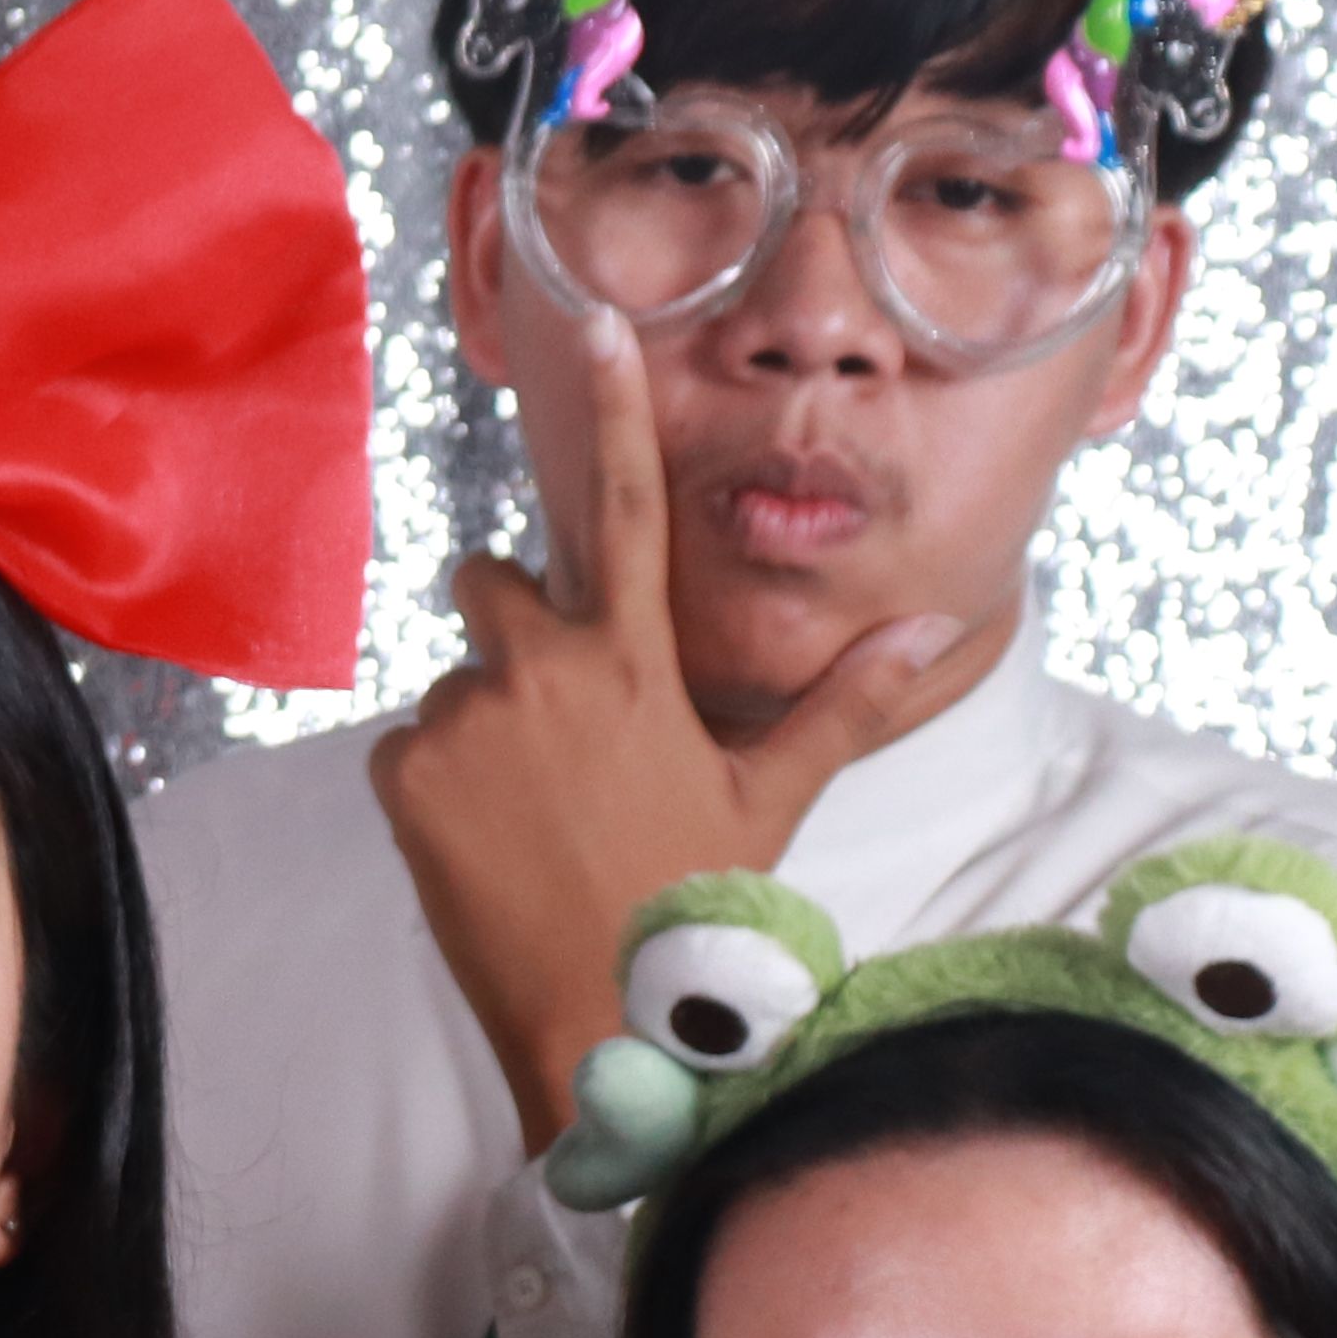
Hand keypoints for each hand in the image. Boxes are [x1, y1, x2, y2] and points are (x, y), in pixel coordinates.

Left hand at [368, 310, 972, 1142]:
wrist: (595, 1015)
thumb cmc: (690, 906)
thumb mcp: (770, 797)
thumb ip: (844, 699)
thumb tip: (935, 622)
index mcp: (636, 662)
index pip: (630, 508)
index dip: (618, 410)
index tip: (594, 322)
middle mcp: (541, 670)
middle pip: (495, 582)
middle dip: (514, 619)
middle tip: (559, 711)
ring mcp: (464, 720)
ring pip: (458, 679)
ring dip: (485, 719)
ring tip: (538, 809)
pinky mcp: (401, 773)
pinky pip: (411, 744)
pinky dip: (441, 778)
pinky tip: (492, 839)